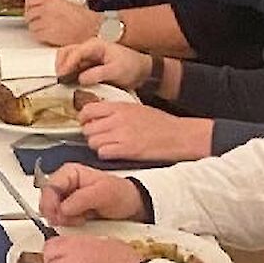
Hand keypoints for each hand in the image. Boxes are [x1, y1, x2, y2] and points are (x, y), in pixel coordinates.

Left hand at [23, 0, 98, 45]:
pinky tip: (49, 35)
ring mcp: (46, 21)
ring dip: (36, 29)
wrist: (90, 28)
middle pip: (28, 14)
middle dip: (32, 19)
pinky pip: (36, 35)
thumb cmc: (81, 17)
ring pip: (31, 26)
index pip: (30, 1)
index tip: (31, 11)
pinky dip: (40, 37)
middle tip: (39, 23)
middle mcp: (47, 8)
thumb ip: (48, 3)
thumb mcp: (64, 2)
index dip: (29, 8)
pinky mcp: (48, 33)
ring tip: (46, 30)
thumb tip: (35, 7)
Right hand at [37, 162, 145, 224]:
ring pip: (51, 212)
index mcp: (69, 173)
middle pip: (46, 200)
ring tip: (81, 218)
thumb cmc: (120, 194)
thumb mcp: (103, 193)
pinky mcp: (69, 211)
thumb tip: (63, 208)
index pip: (48, 186)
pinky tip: (80, 221)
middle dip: (57, 212)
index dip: (49, 201)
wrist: (130, 207)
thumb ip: (81, 199)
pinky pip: (60, 220)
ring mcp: (66, 198)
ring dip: (63, 219)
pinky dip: (68, 224)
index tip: (57, 214)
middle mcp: (65, 184)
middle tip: (70, 218)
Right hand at [56, 38, 150, 88]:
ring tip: (62, 82)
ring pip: (67, 58)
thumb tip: (80, 79)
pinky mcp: (87, 64)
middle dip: (60, 65)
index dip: (67, 64)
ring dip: (62, 69)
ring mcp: (87, 55)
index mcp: (95, 45)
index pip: (75, 52)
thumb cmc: (132, 67)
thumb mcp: (116, 71)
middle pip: (66, 52)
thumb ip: (97, 74)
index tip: (62, 76)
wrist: (142, 69)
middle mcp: (88, 48)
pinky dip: (68, 73)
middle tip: (58, 80)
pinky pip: (73, 66)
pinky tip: (68, 82)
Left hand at [79, 102, 212, 161]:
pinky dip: (106, 155)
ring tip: (109, 147)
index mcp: (120, 107)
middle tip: (100, 138)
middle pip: (88, 129)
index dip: (84, 119)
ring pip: (93, 142)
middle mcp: (118, 119)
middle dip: (91, 135)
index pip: (88, 110)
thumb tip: (100, 116)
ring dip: (98, 146)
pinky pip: (103, 153)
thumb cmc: (161, 123)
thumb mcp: (137, 109)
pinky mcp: (127, 150)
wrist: (179, 135)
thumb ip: (117, 111)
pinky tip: (115, 153)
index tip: (86, 123)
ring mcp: (121, 135)